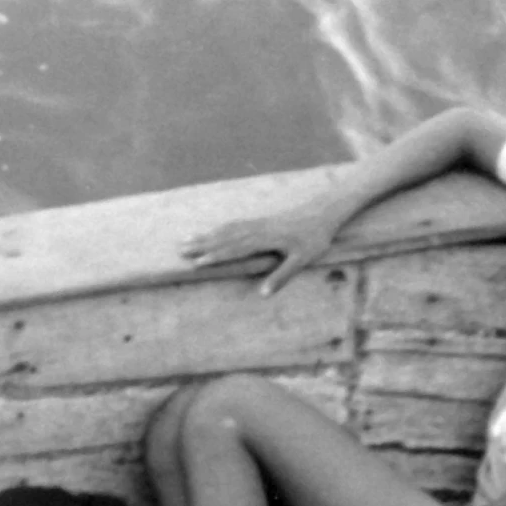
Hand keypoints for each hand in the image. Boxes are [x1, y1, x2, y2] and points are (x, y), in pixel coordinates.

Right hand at [178, 205, 341, 295]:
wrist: (324, 211)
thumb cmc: (315, 238)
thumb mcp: (303, 260)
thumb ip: (282, 276)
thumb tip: (263, 294)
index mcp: (266, 239)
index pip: (236, 249)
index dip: (216, 256)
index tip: (198, 263)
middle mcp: (258, 229)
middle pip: (225, 237)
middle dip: (202, 244)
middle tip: (180, 249)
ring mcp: (258, 223)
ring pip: (227, 229)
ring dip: (206, 235)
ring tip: (186, 239)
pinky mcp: (261, 220)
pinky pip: (235, 223)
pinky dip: (219, 228)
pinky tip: (211, 232)